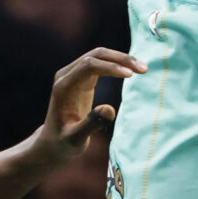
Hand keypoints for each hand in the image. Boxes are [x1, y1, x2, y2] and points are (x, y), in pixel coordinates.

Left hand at [29, 47, 146, 161]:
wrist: (53, 142)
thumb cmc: (63, 143)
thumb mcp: (75, 139)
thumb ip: (90, 124)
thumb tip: (109, 110)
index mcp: (63, 87)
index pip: (88, 66)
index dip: (110, 67)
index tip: (130, 75)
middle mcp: (66, 76)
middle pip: (95, 55)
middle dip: (120, 59)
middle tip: (144, 69)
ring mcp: (74, 74)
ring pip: (100, 56)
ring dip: (122, 59)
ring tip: (143, 68)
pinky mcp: (82, 78)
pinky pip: (101, 63)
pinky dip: (118, 64)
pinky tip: (132, 71)